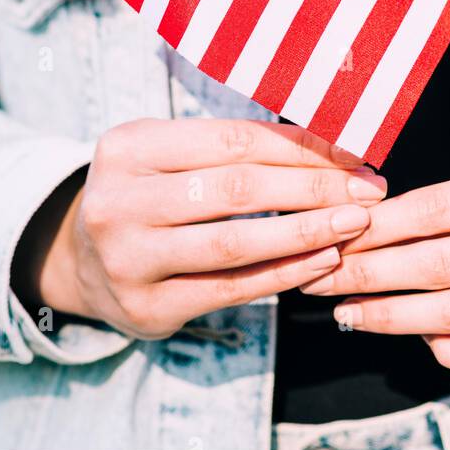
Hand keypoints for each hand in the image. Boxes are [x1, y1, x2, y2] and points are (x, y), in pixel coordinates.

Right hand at [12, 118, 385, 339]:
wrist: (82, 263)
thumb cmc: (149, 193)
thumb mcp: (171, 153)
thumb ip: (235, 147)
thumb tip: (332, 144)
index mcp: (129, 146)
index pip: (233, 141)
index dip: (300, 148)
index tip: (353, 154)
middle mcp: (120, 200)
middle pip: (238, 189)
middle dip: (313, 188)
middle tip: (367, 191)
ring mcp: (129, 259)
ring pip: (236, 243)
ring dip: (307, 232)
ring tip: (356, 224)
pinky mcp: (147, 308)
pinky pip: (232, 289)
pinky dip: (284, 273)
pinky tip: (324, 260)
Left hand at [299, 159, 449, 379]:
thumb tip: (366, 227)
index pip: (440, 207)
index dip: (379, 226)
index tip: (334, 235)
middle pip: (442, 261)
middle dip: (370, 272)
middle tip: (319, 278)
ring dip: (391, 315)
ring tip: (348, 313)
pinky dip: (445, 350)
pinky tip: (414, 338)